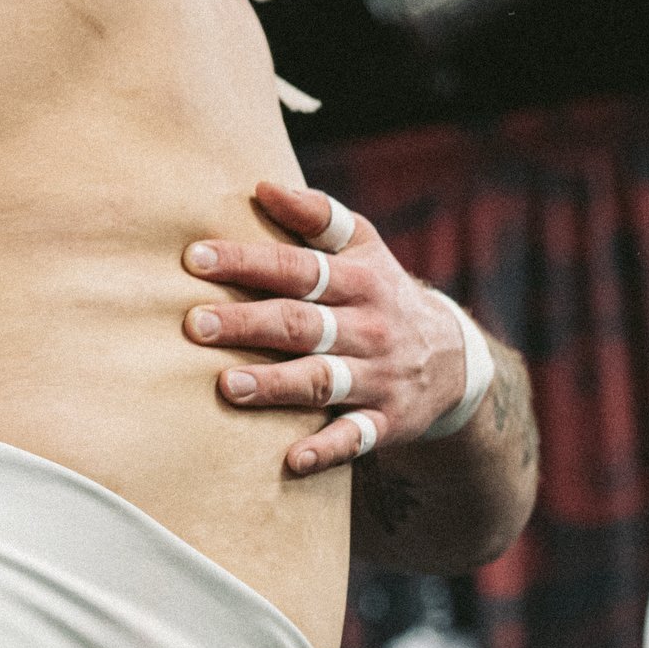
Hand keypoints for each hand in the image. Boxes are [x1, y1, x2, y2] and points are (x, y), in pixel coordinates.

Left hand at [185, 181, 469, 475]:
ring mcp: (378, 376)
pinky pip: (355, 438)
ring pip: (323, 379)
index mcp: (359, 280)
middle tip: (195, 324)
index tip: (195, 258)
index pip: (298, 267)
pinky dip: (326, 449)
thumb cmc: (380, 293)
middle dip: (248, 322)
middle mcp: (369, 327)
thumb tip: (263, 186)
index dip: (249, 261)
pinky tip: (291, 460)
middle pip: (302, 323)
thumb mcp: (364, 248)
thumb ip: (317, 217)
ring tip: (228, 386)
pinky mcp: (385, 421)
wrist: (454, 359)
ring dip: (276, 385)